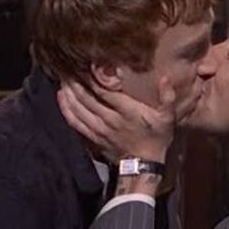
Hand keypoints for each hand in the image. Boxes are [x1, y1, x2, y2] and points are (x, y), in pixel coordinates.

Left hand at [57, 78, 176, 161]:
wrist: (144, 166)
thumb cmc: (156, 138)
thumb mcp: (167, 118)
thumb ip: (167, 97)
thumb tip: (165, 78)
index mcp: (127, 111)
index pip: (104, 91)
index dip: (92, 76)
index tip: (85, 63)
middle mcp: (110, 119)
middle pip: (87, 98)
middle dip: (75, 82)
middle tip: (66, 68)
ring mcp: (100, 129)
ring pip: (79, 109)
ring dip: (69, 93)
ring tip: (62, 79)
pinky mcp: (94, 137)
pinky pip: (76, 123)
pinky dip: (66, 109)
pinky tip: (61, 98)